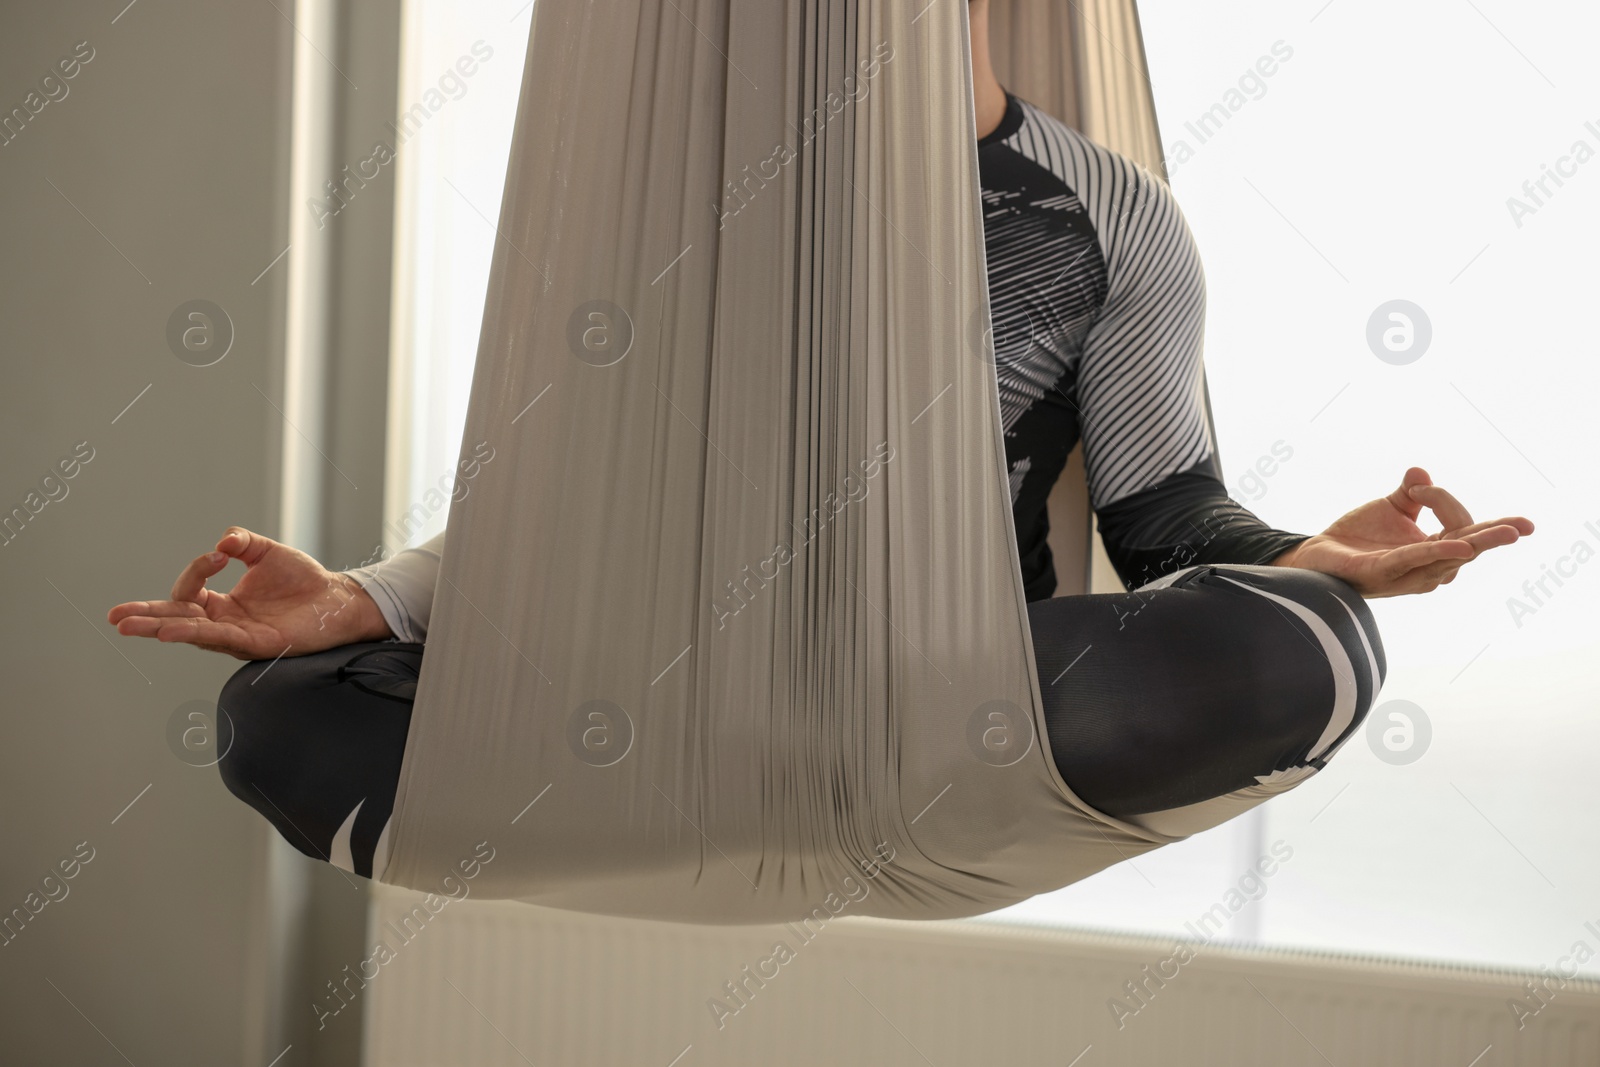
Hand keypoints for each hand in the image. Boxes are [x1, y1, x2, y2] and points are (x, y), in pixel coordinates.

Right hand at [106, 526, 392, 658]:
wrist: (339, 599)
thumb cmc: (304, 581)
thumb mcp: (268, 553)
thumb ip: (244, 543)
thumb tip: (222, 542)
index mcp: (222, 603)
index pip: (191, 589)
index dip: (198, 569)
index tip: (221, 554)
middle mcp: (224, 622)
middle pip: (177, 619)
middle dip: (145, 617)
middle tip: (114, 617)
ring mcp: (238, 635)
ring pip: (192, 631)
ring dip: (162, 627)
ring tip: (131, 626)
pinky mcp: (256, 644)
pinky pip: (220, 640)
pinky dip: (195, 634)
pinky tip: (172, 631)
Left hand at [1271, 467, 1533, 597]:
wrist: (1317, 553)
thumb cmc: (1359, 536)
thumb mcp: (1391, 507)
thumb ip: (1412, 492)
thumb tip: (1420, 471)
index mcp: (1435, 550)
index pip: (1462, 527)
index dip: (1446, 500)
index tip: (1417, 485)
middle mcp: (1428, 567)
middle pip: (1469, 548)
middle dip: (1497, 535)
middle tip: (1525, 526)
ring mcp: (1407, 574)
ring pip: (1449, 559)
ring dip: (1477, 544)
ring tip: (1505, 534)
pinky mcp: (1381, 573)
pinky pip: (1413, 562)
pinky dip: (1438, 554)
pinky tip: (1459, 549)